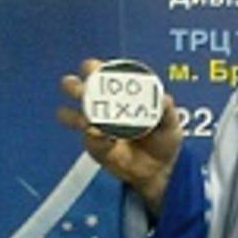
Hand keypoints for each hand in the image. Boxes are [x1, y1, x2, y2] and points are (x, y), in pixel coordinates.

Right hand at [57, 58, 182, 214]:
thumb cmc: (163, 138)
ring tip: (92, 119)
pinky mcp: (94, 146)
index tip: (104, 72)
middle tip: (87, 92)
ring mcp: (92, 126)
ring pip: (67, 114)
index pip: (99, 71)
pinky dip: (96, 138)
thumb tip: (163, 98)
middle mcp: (99, 105)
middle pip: (73, 85)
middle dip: (75, 85)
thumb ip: (166, 110)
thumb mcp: (170, 123)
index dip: (97, 68)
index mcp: (117, 91)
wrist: (159, 169)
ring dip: (76, 114)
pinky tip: (109, 140)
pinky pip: (88, 139)